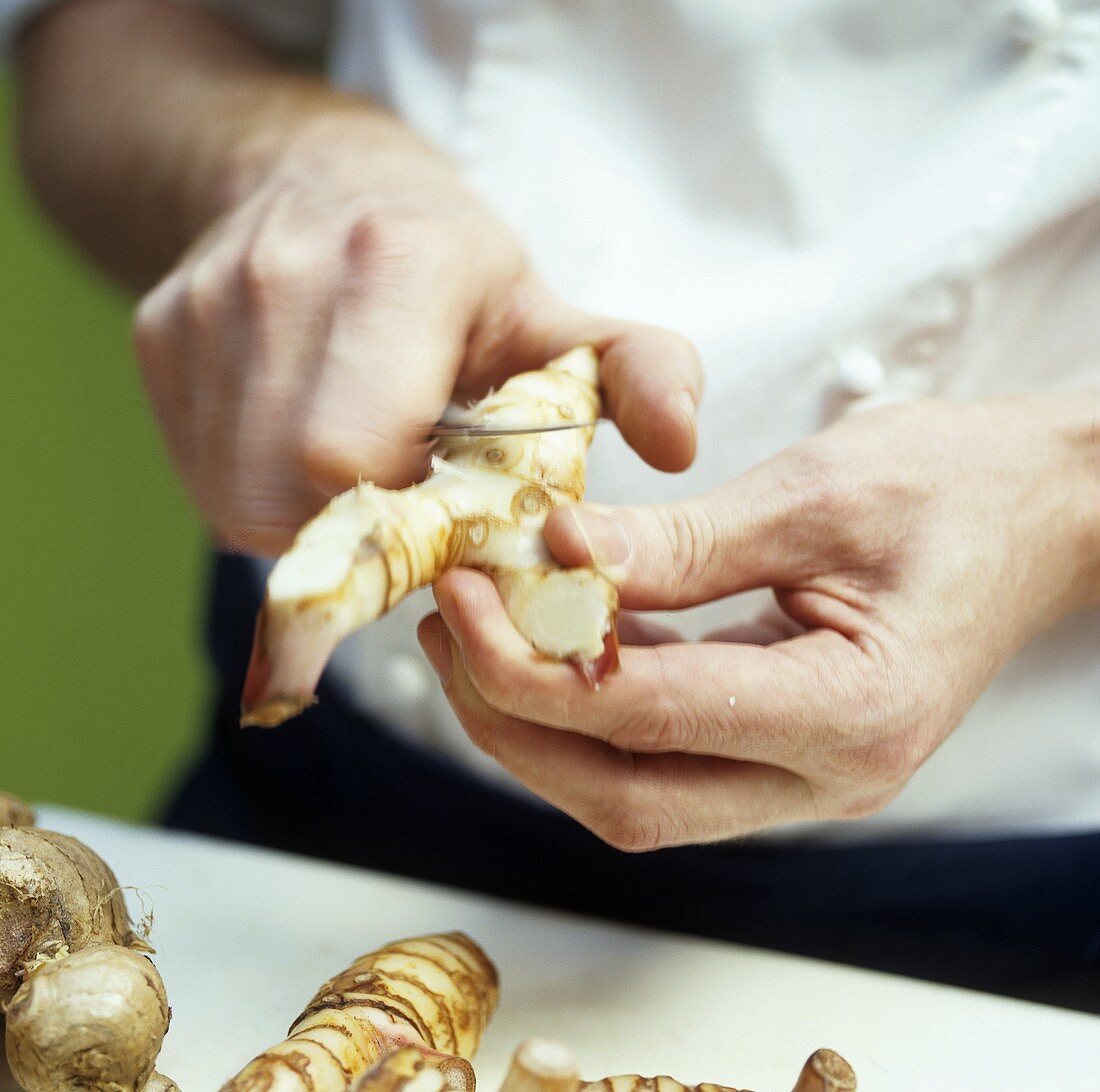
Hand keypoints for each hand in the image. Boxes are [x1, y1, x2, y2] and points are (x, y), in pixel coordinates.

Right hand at [133, 112, 700, 554]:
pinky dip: (265, 500)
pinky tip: (311, 458)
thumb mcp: (552, 312)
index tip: (450, 517)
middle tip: (413, 512)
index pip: (352, 454)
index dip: (403, 519)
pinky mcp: (161, 340)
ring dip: (314, 524)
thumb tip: (684, 441)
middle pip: (289, 492)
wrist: (324, 181)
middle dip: (360, 534)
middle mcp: (279, 279)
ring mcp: (204, 311)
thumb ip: (632, 370)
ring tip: (369, 478)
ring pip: (240, 498)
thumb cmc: (452, 268)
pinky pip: (206, 478)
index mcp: (393, 267)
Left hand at [419, 393, 1099, 849]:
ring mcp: (805, 777)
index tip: (464, 599)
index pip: (648, 718)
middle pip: (623, 794)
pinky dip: (589, 712)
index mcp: (852, 713)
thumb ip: (680, 543)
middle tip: (449, 629)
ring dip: (539, 727)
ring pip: (631, 792)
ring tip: (475, 636)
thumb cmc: (953, 487)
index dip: (534, 665)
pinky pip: (661, 759)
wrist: (1034, 510)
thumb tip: (554, 555)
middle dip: (514, 720)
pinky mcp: (782, 750)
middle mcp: (827, 777)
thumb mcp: (812, 494)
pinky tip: (548, 643)